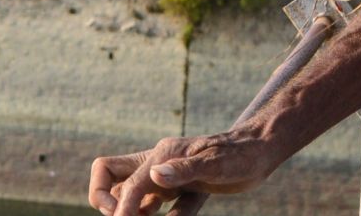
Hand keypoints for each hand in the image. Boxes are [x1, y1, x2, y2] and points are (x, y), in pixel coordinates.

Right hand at [88, 126, 277, 215]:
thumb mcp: (216, 163)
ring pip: (125, 189)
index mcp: (162, 154)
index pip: (127, 185)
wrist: (260, 151)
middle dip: (101, 197)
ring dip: (124, 209)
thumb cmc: (240, 155)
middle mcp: (158, 163)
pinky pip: (148, 204)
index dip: (121, 210)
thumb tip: (156, 174)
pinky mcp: (175, 188)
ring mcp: (164, 176)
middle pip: (109, 172)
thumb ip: (185, 169)